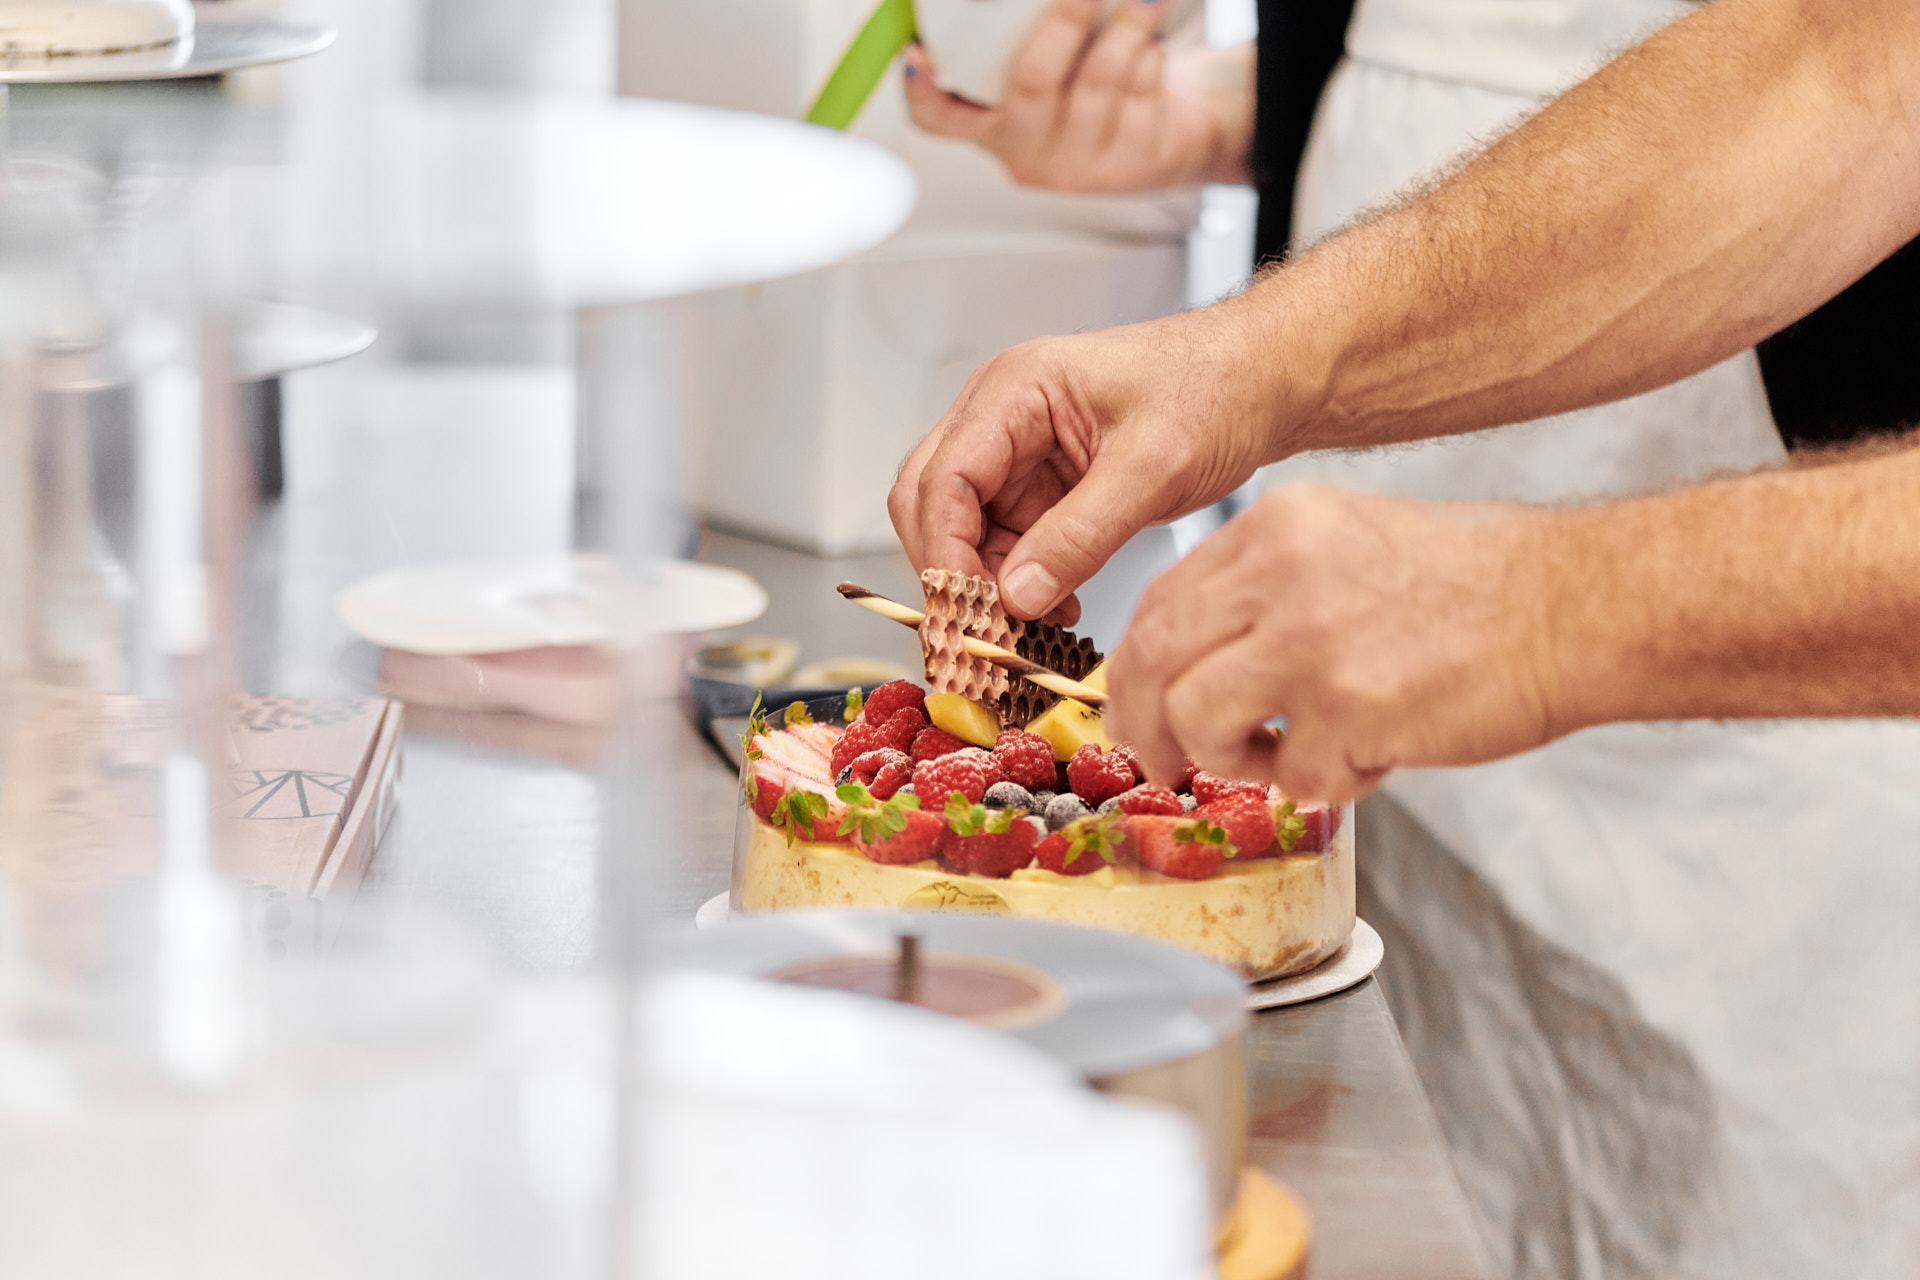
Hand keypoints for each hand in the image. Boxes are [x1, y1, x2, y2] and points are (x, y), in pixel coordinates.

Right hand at [889, 306, 1290, 621]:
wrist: (1263, 381)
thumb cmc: (1216, 388)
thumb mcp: (1153, 467)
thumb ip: (1081, 535)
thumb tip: (1018, 597)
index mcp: (1016, 389)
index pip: (941, 479)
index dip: (943, 553)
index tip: (969, 613)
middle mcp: (1002, 416)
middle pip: (931, 504)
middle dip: (952, 573)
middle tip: (982, 634)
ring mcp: (1019, 452)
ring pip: (963, 531)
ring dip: (986, 585)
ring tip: (1029, 630)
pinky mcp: (1043, 484)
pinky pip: (1006, 542)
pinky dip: (1019, 582)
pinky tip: (1054, 608)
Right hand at [902, 0, 1250, 191]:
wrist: (1162, 146)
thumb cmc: (1092, 94)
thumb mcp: (1051, 75)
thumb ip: (1024, 41)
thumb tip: (1019, 0)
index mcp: (993, 130)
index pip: (939, 119)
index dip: (922, 90)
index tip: (916, 54)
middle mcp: (1029, 156)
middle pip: (1033, 82)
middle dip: (1064, 20)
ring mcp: (1079, 166)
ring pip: (1096, 81)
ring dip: (1124, 26)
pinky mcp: (1129, 164)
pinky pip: (1137, 93)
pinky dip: (1148, 55)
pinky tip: (1150, 42)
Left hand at [1106, 486, 1566, 802]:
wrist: (1580, 605)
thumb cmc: (1479, 585)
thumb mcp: (1348, 543)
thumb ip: (1266, 590)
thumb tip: (1198, 659)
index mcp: (1275, 527)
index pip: (1159, 602)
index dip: (1138, 670)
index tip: (1143, 708)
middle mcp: (1279, 572)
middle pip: (1151, 660)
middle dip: (1145, 727)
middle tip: (1163, 764)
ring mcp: (1310, 639)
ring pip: (1196, 720)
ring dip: (1229, 760)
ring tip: (1287, 760)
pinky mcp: (1351, 706)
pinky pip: (1292, 775)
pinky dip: (1324, 784)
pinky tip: (1373, 755)